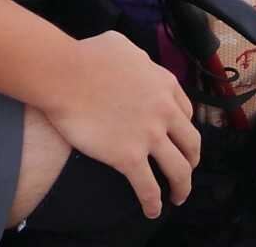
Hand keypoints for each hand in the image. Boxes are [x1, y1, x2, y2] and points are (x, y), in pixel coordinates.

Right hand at [45, 32, 201, 218]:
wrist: (64, 74)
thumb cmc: (85, 55)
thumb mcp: (123, 46)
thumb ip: (139, 59)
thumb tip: (137, 65)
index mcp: (164, 84)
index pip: (185, 112)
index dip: (184, 128)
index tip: (179, 137)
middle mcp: (164, 111)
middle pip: (190, 143)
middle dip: (192, 159)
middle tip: (186, 168)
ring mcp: (149, 135)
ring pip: (178, 169)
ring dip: (182, 186)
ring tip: (178, 196)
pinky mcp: (129, 157)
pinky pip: (148, 187)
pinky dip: (153, 203)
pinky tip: (152, 210)